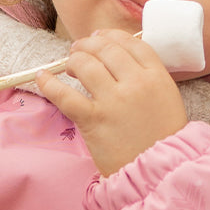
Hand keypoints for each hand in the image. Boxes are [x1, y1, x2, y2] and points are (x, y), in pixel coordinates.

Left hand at [36, 30, 187, 175]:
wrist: (158, 173)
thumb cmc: (162, 140)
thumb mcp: (167, 101)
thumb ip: (148, 79)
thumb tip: (119, 61)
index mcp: (157, 77)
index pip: (132, 43)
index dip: (112, 36)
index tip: (100, 38)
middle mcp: (136, 84)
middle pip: (106, 49)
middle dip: (88, 45)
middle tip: (79, 50)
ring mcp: (113, 101)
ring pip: (85, 64)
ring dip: (73, 60)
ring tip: (69, 66)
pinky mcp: (93, 120)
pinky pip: (65, 95)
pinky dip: (49, 84)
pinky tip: (42, 78)